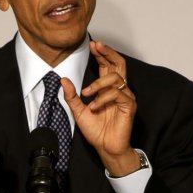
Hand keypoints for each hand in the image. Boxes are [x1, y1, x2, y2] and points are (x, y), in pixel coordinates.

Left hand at [62, 41, 139, 176]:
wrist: (105, 147)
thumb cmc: (96, 130)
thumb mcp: (78, 111)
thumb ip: (71, 96)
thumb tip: (63, 80)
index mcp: (107, 89)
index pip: (108, 66)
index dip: (102, 54)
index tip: (93, 44)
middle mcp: (119, 90)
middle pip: (118, 64)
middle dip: (108, 53)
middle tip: (97, 46)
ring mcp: (125, 97)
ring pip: (115, 79)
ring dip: (98, 84)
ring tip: (86, 95)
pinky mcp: (129, 106)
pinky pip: (118, 94)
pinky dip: (103, 98)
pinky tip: (94, 106)